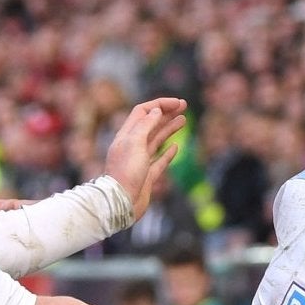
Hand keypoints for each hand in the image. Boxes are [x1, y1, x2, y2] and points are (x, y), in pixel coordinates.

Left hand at [104, 98, 188, 218]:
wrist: (120, 202)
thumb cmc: (126, 171)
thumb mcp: (135, 142)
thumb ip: (146, 125)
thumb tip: (156, 110)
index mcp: (127, 135)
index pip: (143, 112)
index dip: (160, 104)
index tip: (177, 103)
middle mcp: (133, 146)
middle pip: (151, 124)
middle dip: (167, 113)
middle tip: (184, 106)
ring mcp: (140, 161)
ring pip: (156, 140)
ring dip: (169, 128)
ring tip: (183, 120)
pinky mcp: (146, 176)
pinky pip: (159, 160)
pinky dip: (168, 152)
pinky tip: (175, 146)